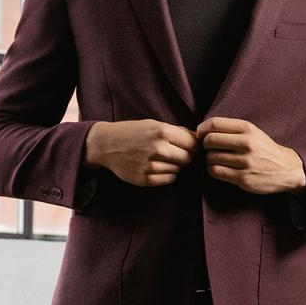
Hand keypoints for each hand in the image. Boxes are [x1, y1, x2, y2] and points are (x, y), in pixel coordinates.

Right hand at [84, 118, 198, 186]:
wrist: (106, 145)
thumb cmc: (133, 132)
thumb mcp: (154, 124)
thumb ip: (177, 131)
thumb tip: (199, 139)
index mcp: (162, 132)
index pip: (193, 144)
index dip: (195, 147)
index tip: (192, 148)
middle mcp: (157, 149)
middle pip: (187, 158)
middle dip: (186, 156)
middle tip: (177, 154)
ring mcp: (150, 166)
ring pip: (178, 170)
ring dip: (176, 166)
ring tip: (164, 159)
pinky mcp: (145, 179)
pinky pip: (168, 180)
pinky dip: (168, 175)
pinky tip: (159, 167)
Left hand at [194, 116, 305, 195]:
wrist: (286, 169)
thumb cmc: (265, 150)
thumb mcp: (253, 133)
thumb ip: (232, 130)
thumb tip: (204, 130)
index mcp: (248, 129)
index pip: (215, 124)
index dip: (202, 129)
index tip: (200, 135)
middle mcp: (247, 143)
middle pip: (210, 140)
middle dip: (204, 145)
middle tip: (208, 149)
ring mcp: (245, 162)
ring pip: (211, 157)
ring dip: (209, 159)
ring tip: (215, 160)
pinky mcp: (243, 178)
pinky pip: (216, 172)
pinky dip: (212, 170)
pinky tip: (218, 169)